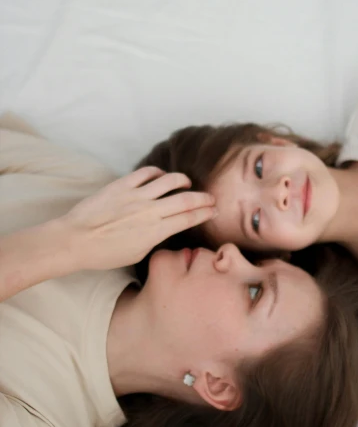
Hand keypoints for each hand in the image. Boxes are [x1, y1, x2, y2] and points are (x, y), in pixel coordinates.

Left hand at [60, 167, 215, 270]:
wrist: (75, 240)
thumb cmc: (104, 254)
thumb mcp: (137, 254)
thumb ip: (154, 239)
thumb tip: (164, 227)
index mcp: (155, 232)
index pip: (189, 219)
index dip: (205, 213)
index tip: (214, 210)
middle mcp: (149, 212)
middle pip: (186, 200)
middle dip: (203, 198)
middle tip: (211, 198)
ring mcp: (136, 196)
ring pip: (170, 180)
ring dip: (183, 180)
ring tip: (187, 182)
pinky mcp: (122, 185)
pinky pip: (146, 172)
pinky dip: (158, 173)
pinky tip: (160, 176)